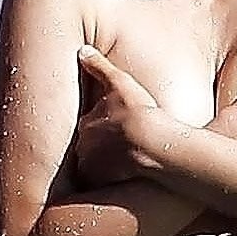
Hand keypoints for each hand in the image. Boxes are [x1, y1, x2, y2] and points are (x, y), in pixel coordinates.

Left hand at [75, 45, 159, 186]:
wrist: (154, 145)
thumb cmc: (139, 112)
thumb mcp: (120, 82)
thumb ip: (100, 66)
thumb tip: (82, 51)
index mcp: (86, 124)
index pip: (87, 126)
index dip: (101, 126)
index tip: (114, 127)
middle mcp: (83, 147)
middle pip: (88, 147)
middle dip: (98, 146)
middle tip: (117, 146)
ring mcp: (92, 168)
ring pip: (93, 165)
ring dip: (103, 164)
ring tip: (121, 163)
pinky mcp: (103, 184)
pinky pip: (102, 182)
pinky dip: (110, 179)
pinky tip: (124, 177)